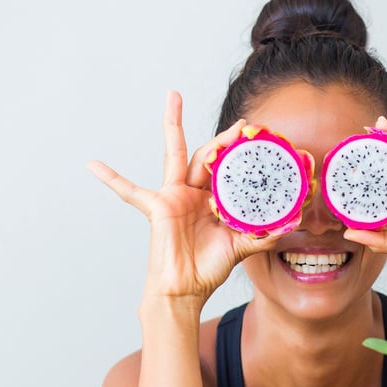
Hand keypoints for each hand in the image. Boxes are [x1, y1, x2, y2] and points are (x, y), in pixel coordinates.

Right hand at [88, 92, 280, 304]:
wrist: (185, 289)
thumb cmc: (208, 268)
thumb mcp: (241, 247)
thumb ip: (264, 234)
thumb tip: (292, 221)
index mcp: (214, 201)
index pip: (230, 171)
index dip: (243, 157)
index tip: (260, 141)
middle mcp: (194, 193)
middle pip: (208, 155)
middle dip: (224, 137)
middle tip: (242, 122)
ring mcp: (174, 196)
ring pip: (176, 154)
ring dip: (173, 125)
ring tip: (173, 97)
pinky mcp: (157, 207)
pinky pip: (130, 191)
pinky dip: (111, 179)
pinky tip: (93, 165)